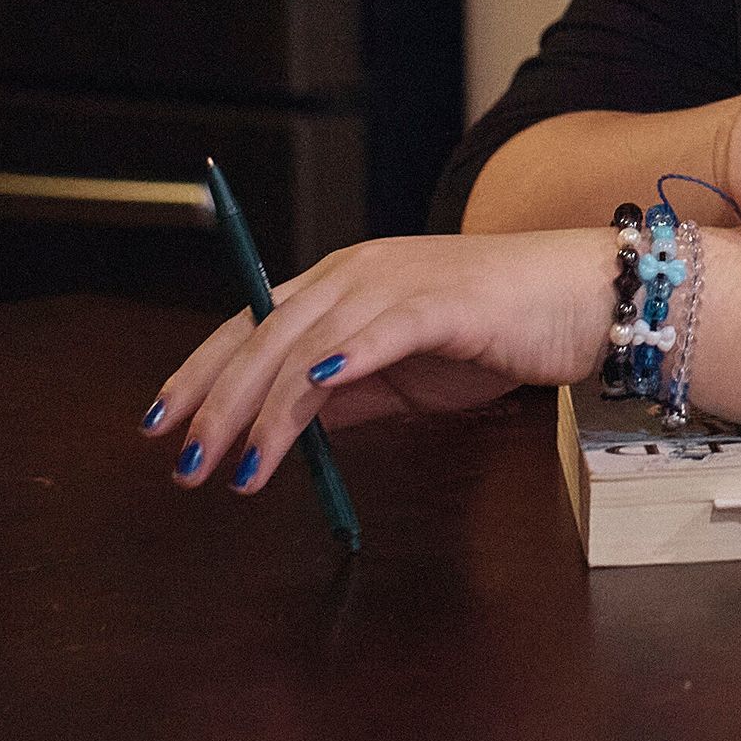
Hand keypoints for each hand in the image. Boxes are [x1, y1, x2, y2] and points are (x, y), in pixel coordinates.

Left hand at [139, 225, 620, 493]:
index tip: (159, 423)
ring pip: (309, 347)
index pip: (248, 324)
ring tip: (240, 467)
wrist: (581, 295)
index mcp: (341, 281)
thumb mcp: (404, 367)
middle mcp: (356, 272)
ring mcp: (396, 283)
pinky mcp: (441, 304)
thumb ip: (348, 390)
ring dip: (267, 412)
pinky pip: (378, 333)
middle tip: (185, 462)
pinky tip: (311, 395)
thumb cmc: (497, 329)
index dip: (198, 373)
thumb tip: (287, 427)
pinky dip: (341, 362)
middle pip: (264, 337)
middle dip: (217, 405)